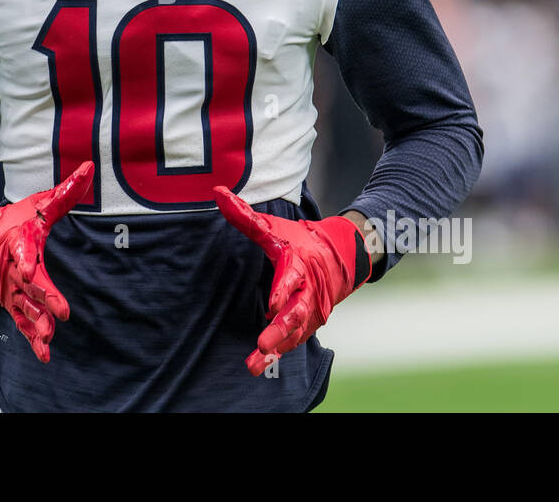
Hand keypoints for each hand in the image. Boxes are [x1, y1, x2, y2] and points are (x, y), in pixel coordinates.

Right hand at [0, 160, 93, 362]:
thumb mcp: (38, 205)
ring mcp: (11, 290)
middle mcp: (12, 270)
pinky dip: (32, 339)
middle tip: (59, 315)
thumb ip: (65, 192)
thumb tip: (89, 168)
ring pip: (24, 309)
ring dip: (36, 324)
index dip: (26, 261)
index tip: (30, 271)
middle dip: (42, 300)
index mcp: (19, 243)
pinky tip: (45, 355)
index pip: (22, 252)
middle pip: (28, 287)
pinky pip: (22, 323)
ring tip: (49, 337)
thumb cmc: (14, 221)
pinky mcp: (12, 304)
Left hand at [212, 186, 371, 375]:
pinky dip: (281, 352)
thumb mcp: (273, 229)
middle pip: (296, 314)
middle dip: (280, 331)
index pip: (291, 279)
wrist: (340, 256)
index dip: (282, 292)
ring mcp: (311, 310)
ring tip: (255, 365)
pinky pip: (295, 341)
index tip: (271, 305)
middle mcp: (308, 291)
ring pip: (295, 334)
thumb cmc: (300, 241)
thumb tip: (218, 194)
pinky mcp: (310, 324)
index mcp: (299, 266)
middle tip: (263, 345)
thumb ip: (244, 216)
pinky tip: (262, 364)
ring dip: (277, 350)